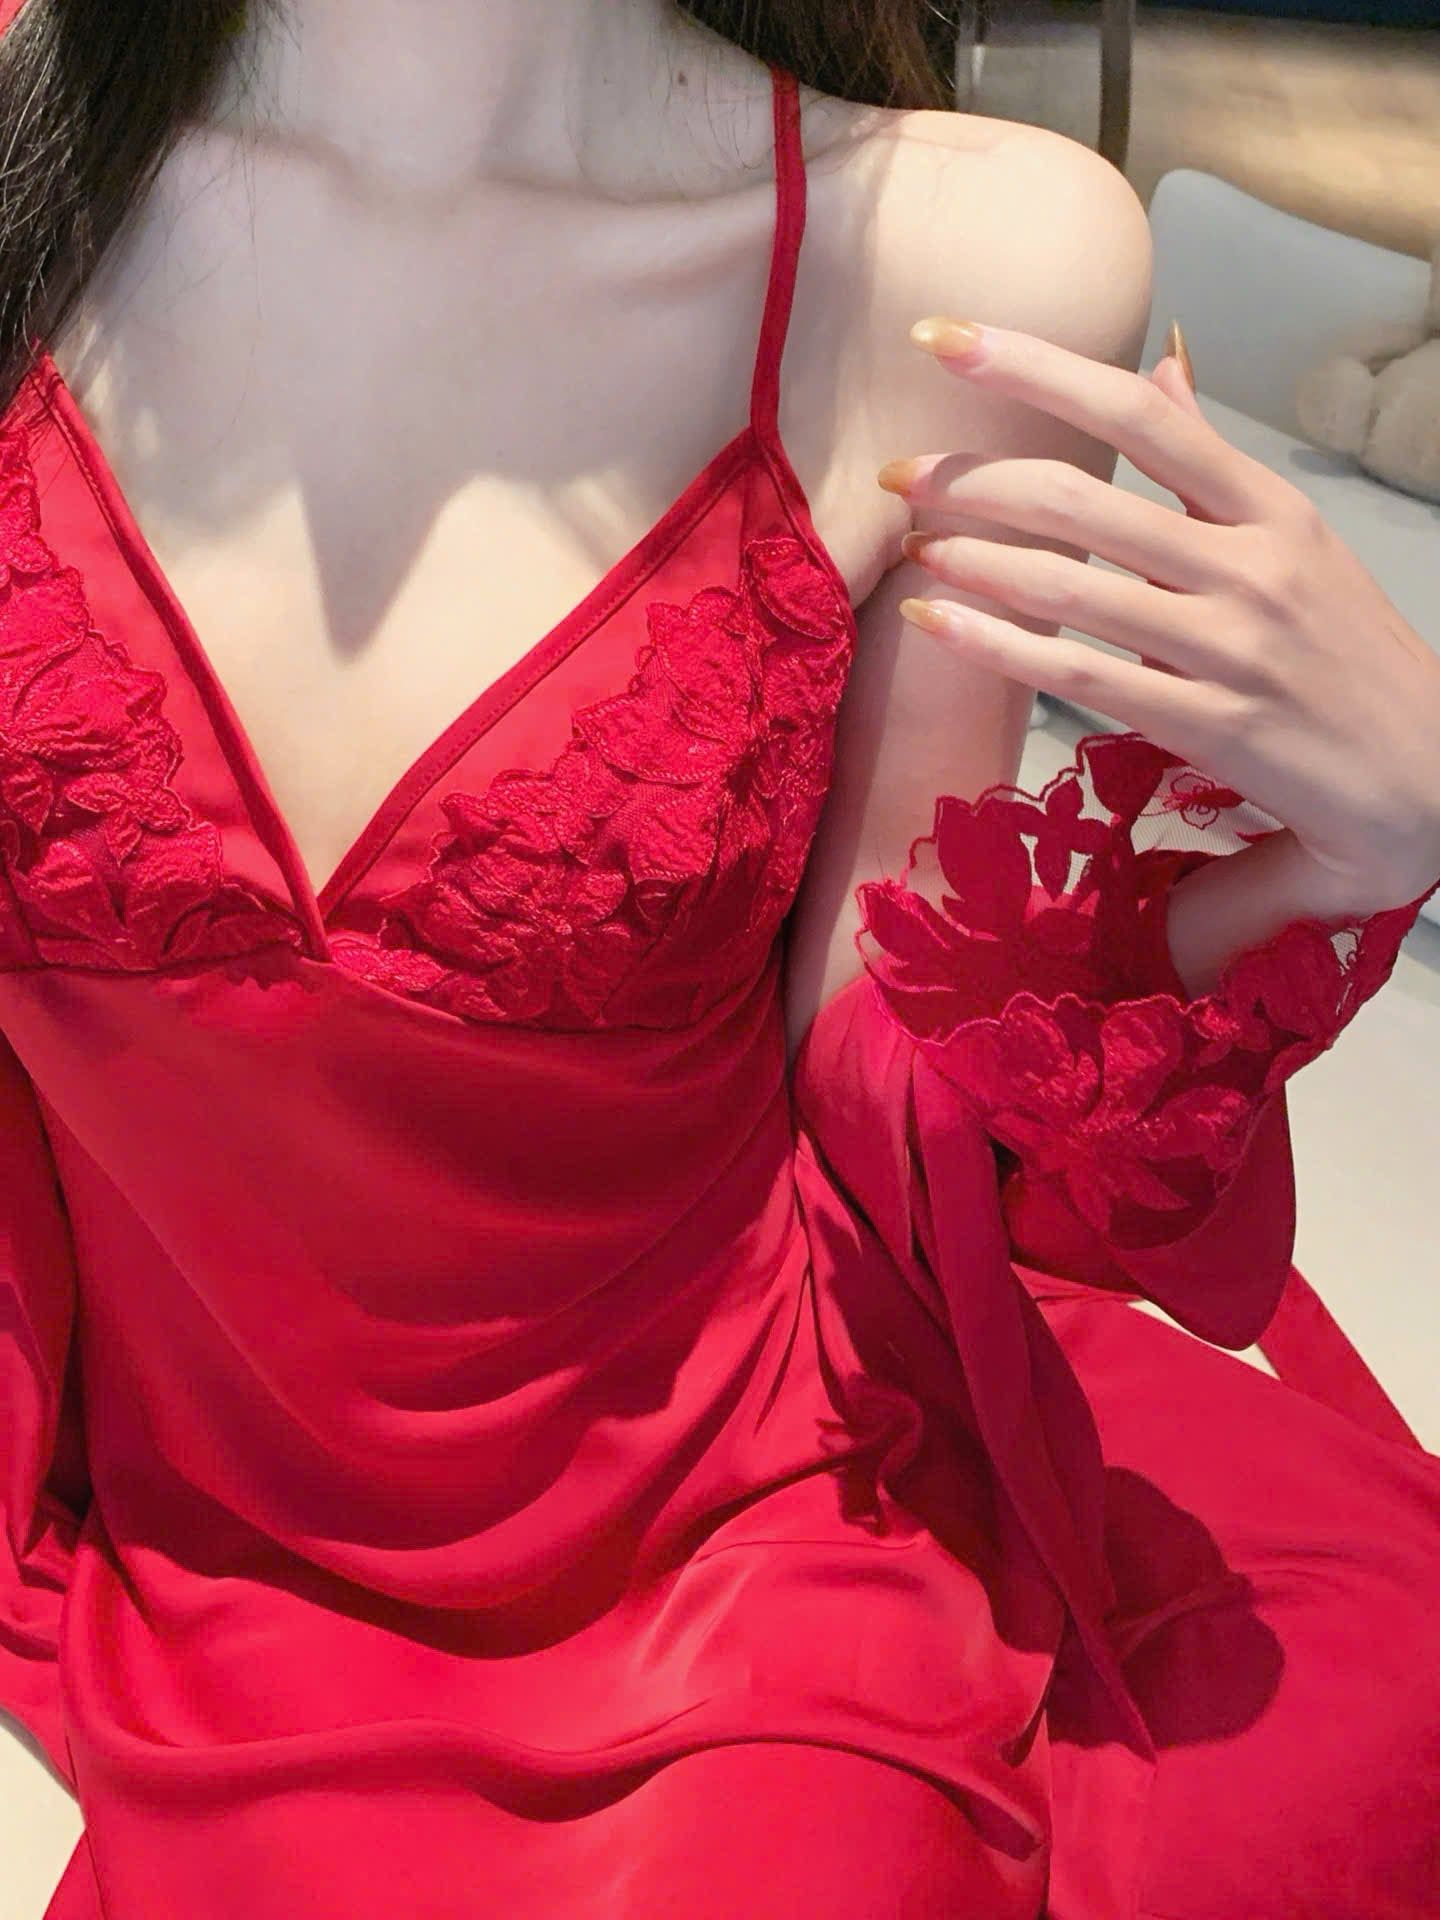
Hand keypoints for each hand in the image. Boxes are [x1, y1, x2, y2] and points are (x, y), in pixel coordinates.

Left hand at [881, 317, 1439, 917]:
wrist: (1430, 776)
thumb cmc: (1347, 658)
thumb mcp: (1297, 540)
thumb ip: (1214, 463)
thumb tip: (1161, 371)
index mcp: (1271, 510)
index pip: (1141, 415)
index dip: (1036, 368)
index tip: (948, 339)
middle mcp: (1249, 567)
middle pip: (1083, 499)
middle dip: (974, 478)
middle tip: (900, 474)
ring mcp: (1228, 647)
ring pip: (1069, 586)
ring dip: (973, 559)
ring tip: (912, 545)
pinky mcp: (1206, 723)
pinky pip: (1077, 674)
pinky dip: (995, 646)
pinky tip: (936, 624)